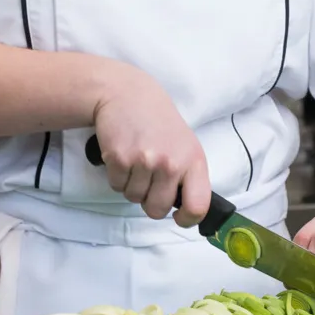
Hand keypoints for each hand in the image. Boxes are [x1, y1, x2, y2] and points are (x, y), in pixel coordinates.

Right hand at [91, 66, 209, 225]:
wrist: (128, 94)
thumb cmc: (159, 123)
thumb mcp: (186, 145)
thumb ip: (188, 175)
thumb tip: (186, 209)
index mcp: (194, 161)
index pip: (198, 206)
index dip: (188, 219)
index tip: (178, 216)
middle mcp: (171, 163)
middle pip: (158, 209)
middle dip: (151, 201)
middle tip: (150, 180)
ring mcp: (144, 161)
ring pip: (134, 198)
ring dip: (133, 186)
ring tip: (137, 161)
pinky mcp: (120, 159)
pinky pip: (117, 187)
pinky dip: (118, 177)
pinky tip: (124, 156)